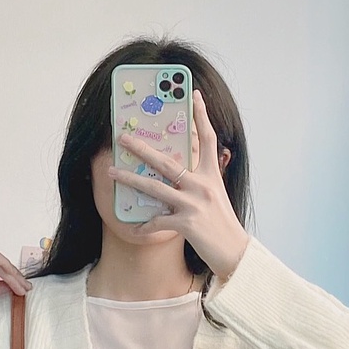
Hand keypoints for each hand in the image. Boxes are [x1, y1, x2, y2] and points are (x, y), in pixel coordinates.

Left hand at [107, 90, 248, 280]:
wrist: (236, 253)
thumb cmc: (223, 226)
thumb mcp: (216, 197)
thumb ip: (200, 183)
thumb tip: (179, 173)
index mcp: (211, 176)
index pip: (208, 139)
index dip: (202, 116)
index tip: (195, 96)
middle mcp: (202, 186)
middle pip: (168, 161)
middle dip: (142, 148)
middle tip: (123, 137)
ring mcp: (194, 204)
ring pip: (156, 187)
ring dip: (130, 179)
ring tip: (112, 172)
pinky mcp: (187, 224)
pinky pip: (158, 222)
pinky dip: (144, 226)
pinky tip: (133, 228)